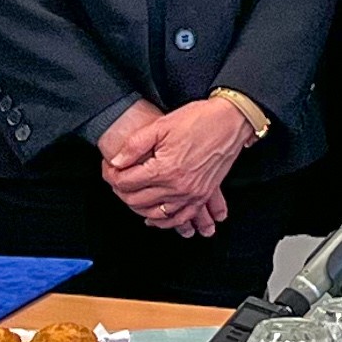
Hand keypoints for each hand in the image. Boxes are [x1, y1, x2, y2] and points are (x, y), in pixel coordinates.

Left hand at [101, 98, 250, 236]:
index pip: (126, 182)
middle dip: (121, 191)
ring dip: (139, 209)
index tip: (110, 168)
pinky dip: (166, 222)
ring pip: (156, 214)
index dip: (111, 175)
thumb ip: (135, 145)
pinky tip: (156, 217)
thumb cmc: (200, 119)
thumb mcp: (161, 125)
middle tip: (117, 179)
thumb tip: (117, 162)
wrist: (232, 120)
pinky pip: (181, 218)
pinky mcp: (203, 194)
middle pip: (137, 201)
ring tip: (132, 196)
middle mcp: (178, 186)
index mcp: (165, 169)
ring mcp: (192, 194)